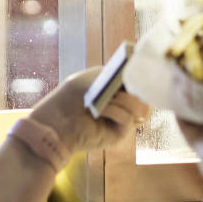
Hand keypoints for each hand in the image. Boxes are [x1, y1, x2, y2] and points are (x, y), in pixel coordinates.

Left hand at [29, 67, 148, 152]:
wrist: (56, 121)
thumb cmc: (71, 97)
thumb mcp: (94, 78)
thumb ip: (117, 75)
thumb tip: (137, 75)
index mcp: (119, 89)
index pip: (141, 82)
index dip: (142, 75)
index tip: (139, 66)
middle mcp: (124, 105)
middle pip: (145, 95)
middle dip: (135, 87)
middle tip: (122, 83)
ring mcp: (124, 120)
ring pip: (141, 108)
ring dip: (123, 99)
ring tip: (105, 98)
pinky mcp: (120, 134)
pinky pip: (128, 118)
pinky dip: (114, 110)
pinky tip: (98, 110)